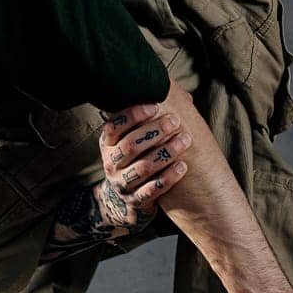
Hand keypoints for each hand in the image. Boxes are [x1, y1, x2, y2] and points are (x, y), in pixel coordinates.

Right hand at [38, 101, 192, 263]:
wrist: (128, 198)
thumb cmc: (137, 156)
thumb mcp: (133, 137)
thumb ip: (150, 115)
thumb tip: (178, 91)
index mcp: (107, 143)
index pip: (114, 126)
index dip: (133, 115)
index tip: (155, 105)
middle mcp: (111, 163)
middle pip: (130, 146)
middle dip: (154, 132)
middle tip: (175, 121)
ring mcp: (122, 184)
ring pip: (142, 169)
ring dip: (166, 153)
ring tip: (185, 141)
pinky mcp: (136, 201)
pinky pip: (152, 190)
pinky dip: (169, 177)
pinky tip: (184, 166)